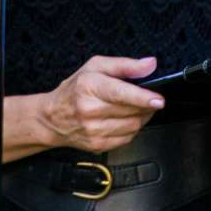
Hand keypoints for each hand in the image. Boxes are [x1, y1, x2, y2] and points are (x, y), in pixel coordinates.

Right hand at [42, 55, 163, 152]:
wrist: (52, 117)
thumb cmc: (75, 89)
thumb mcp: (96, 66)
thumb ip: (125, 65)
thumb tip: (150, 64)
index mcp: (89, 87)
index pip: (120, 93)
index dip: (142, 97)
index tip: (158, 99)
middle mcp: (89, 110)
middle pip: (131, 111)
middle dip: (147, 105)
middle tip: (150, 98)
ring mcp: (93, 130)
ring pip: (133, 126)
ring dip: (142, 117)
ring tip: (137, 107)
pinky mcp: (98, 145)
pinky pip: (127, 138)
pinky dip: (132, 129)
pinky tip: (125, 119)